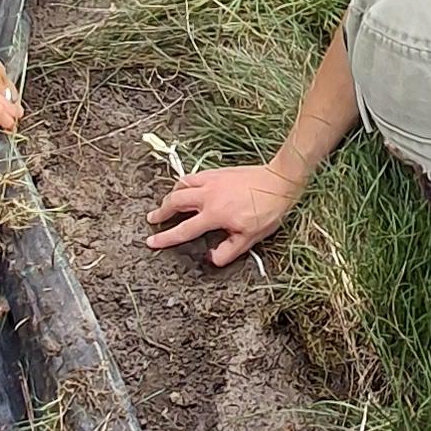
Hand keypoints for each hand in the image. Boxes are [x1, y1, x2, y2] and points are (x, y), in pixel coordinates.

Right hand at [147, 158, 299, 262]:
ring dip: (171, 195)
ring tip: (167, 203)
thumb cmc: (268, 209)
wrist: (279, 181)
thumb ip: (229, 250)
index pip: (184, 229)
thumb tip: (212, 258)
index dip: (166, 238)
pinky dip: (184, 182)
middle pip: (175, 202)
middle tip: (153, 219)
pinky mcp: (217, 172)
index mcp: (214, 214)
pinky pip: (193, 176)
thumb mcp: (250, 237)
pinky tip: (186, 187)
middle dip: (161, 211)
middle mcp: (208, 196)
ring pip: (181, 185)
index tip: (151, 241)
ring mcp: (211, 181)